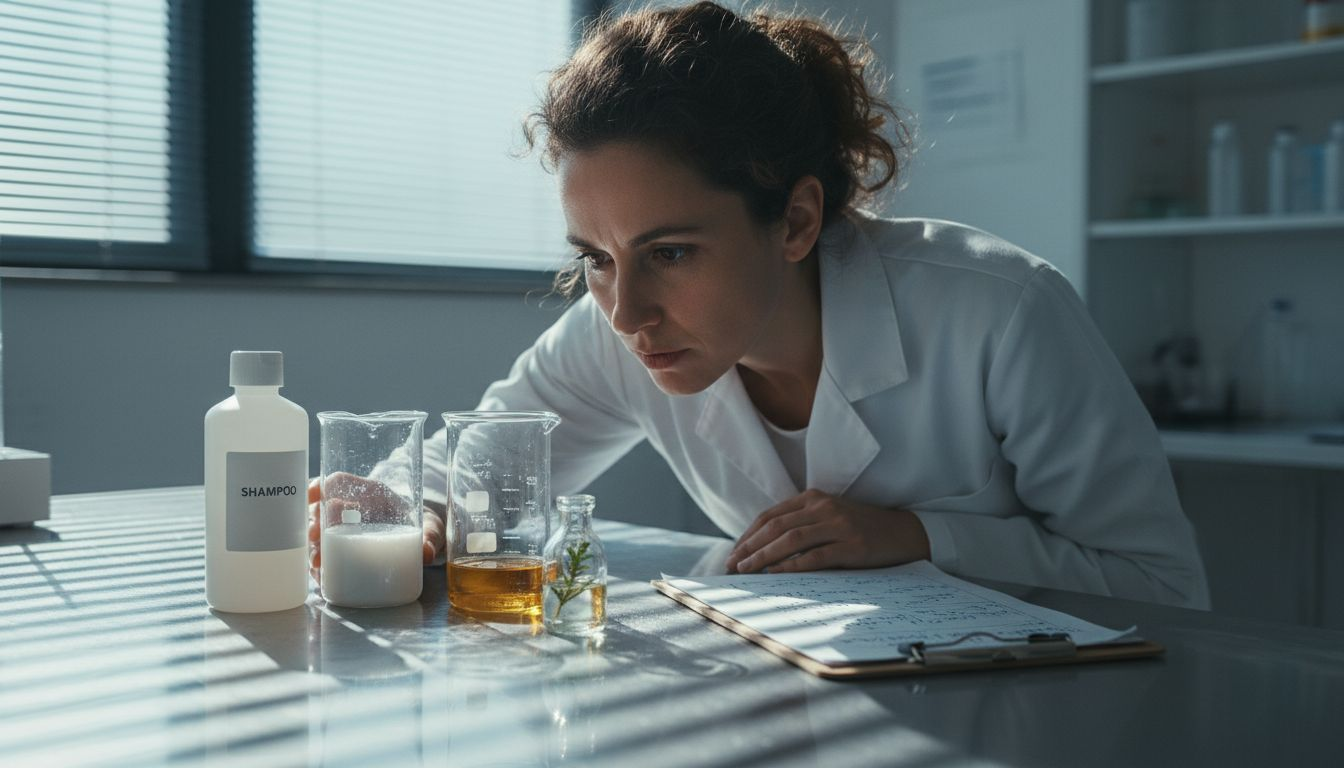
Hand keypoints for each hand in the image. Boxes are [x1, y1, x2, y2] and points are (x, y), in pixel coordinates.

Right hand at [307, 473, 445, 575]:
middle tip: (315, 537)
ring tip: (317, 562)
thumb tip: (427, 552)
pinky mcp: (346, 551)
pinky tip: (320, 575)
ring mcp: (347, 530)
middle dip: (315, 520)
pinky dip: (320, 564)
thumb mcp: (431, 526)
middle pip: (324, 508)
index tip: (313, 494)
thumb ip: (431, 536)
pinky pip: (326, 554)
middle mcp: (355, 509)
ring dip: (314, 545)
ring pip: (320, 532)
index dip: (323, 484)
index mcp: (373, 494)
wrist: (424, 540)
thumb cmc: (424, 524)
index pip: (340, 481)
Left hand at [724, 489, 930, 573]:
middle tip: (733, 565)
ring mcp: (839, 526)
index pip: (771, 515)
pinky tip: (776, 573)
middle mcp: (824, 508)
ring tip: (746, 570)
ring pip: (791, 539)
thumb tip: (763, 549)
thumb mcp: (829, 517)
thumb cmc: (860, 528)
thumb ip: (801, 524)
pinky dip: (792, 565)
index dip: (749, 534)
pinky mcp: (852, 546)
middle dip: (750, 547)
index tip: (734, 552)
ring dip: (764, 556)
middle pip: (776, 526)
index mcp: (814, 498)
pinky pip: (815, 556)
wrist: (904, 532)